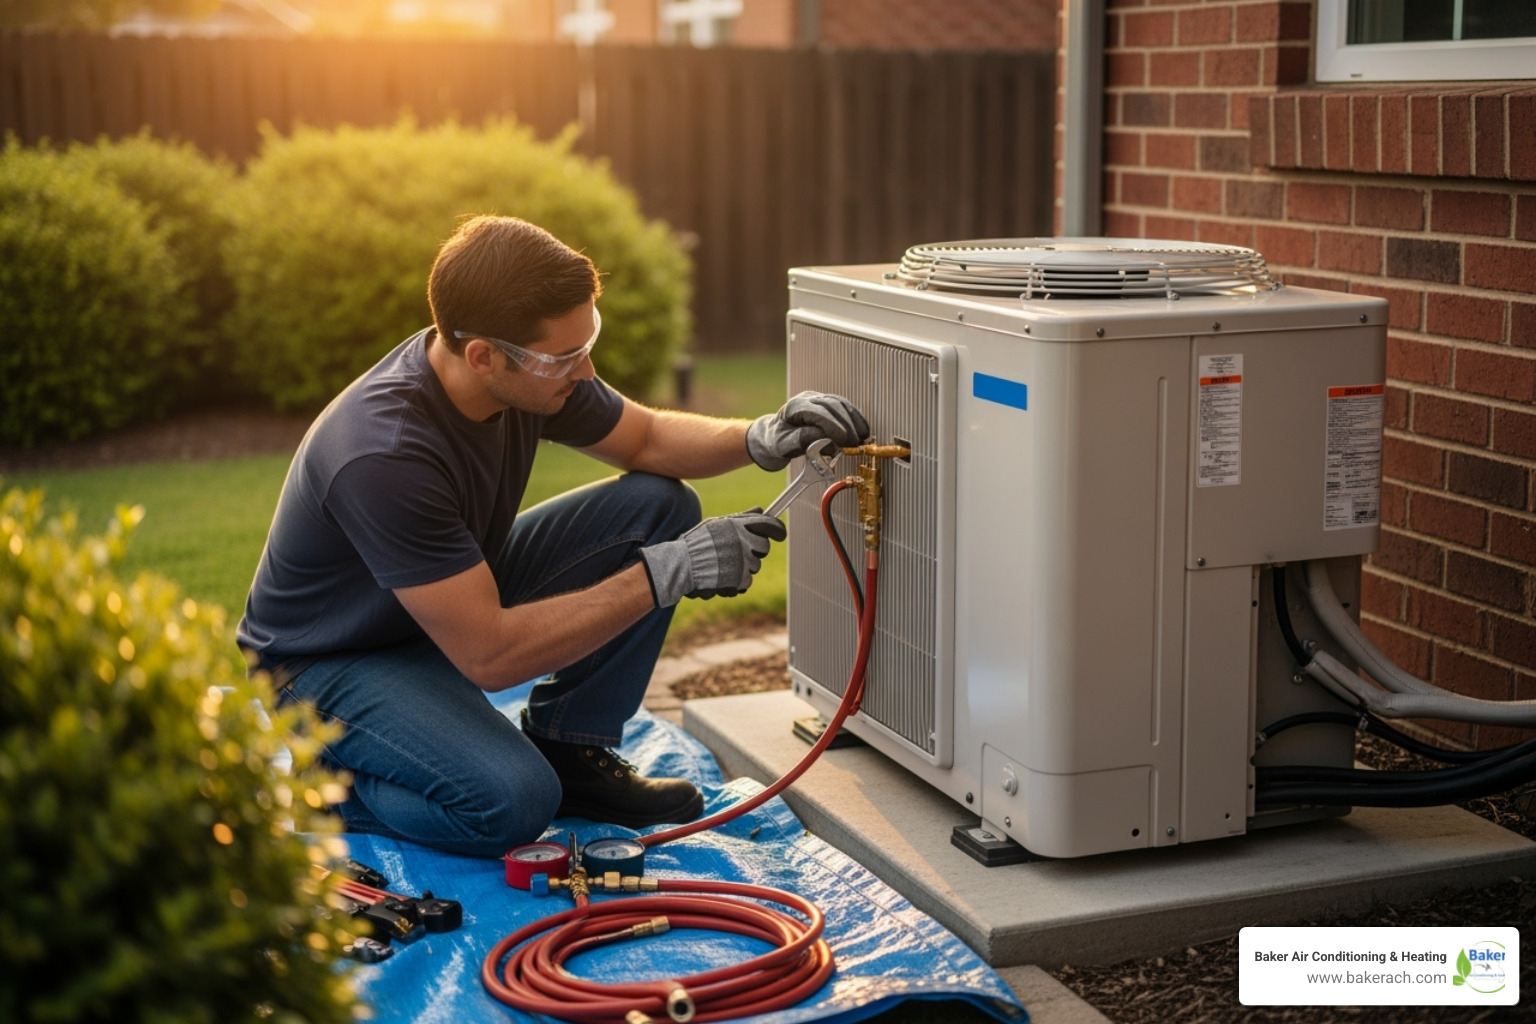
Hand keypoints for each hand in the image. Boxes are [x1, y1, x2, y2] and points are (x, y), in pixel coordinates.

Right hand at [639, 508, 788, 607]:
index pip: (769, 524)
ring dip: (743, 567)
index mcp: (737, 525)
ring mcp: (743, 560)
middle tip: (736, 553)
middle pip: (764, 547)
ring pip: (755, 566)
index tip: (780, 534)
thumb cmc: (695, 544)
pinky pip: (747, 582)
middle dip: (754, 551)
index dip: (777, 529)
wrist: (681, 566)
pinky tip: (721, 578)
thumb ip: (741, 519)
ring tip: (722, 566)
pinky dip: (736, 583)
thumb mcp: (717, 525)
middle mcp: (743, 541)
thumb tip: (761, 510)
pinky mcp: (740, 578)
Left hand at [746, 391, 868, 470]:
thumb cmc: (778, 440)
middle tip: (856, 443)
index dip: (834, 426)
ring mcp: (818, 398)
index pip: (818, 412)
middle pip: (832, 406)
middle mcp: (808, 398)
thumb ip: (801, 440)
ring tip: (863, 437)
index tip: (845, 441)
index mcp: (794, 407)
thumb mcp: (783, 444)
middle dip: (847, 424)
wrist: (775, 434)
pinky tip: (863, 430)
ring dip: (854, 420)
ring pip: (841, 404)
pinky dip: (855, 418)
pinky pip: (844, 407)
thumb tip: (826, 440)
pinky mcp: (827, 403)